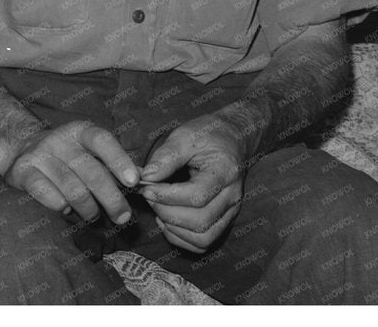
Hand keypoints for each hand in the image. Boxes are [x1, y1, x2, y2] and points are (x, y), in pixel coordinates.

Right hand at [1, 120, 140, 223]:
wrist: (20, 148)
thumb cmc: (65, 155)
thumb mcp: (86, 150)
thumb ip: (110, 162)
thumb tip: (144, 180)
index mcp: (79, 131)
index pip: (102, 140)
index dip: (119, 160)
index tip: (133, 181)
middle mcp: (59, 139)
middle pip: (91, 171)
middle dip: (111, 199)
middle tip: (122, 217)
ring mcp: (39, 154)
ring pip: (73, 189)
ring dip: (89, 209)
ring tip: (93, 216)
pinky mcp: (23, 171)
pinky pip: (48, 195)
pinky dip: (61, 206)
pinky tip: (65, 208)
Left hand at [138, 114, 245, 252]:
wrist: (233, 139)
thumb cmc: (208, 135)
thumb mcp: (185, 135)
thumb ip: (166, 157)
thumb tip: (144, 177)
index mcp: (224, 173)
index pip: (196, 196)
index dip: (167, 196)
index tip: (145, 187)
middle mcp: (232, 197)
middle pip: (200, 221)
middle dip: (166, 212)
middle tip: (148, 196)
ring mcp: (230, 212)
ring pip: (203, 238)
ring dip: (173, 229)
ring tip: (156, 208)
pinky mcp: (224, 220)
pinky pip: (203, 242)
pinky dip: (181, 238)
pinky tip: (166, 220)